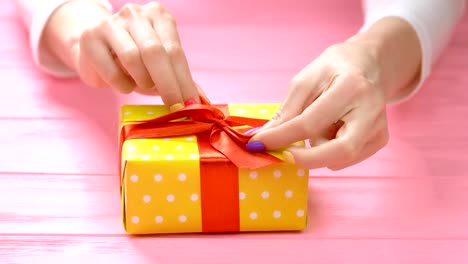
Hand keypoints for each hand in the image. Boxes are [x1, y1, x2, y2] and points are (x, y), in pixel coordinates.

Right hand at [75, 2, 199, 108]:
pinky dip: (122, 85)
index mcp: (159, 16)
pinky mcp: (90, 38)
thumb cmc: (134, 60)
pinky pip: (111, 70)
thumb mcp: (161, 67)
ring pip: (133, 59)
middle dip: (168, 85)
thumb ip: (181, 80)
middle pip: (155, 52)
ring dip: (142, 81)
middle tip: (174, 107)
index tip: (191, 104)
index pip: (175, 51)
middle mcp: (135, 14)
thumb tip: (203, 102)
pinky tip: (124, 84)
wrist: (94, 49)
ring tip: (142, 85)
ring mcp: (111, 23)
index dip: (184, 80)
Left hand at [246, 17, 421, 170]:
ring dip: (318, 150)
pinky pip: (346, 159)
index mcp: (351, 87)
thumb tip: (263, 139)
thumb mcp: (305, 81)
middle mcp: (372, 110)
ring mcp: (380, 127)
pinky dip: (330, 151)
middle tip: (282, 155)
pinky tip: (333, 130)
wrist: (369, 64)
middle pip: (339, 151)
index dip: (281, 137)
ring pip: (340, 158)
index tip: (257, 144)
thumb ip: (287, 112)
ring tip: (319, 125)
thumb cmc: (333, 69)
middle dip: (306, 159)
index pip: (310, 122)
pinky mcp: (381, 140)